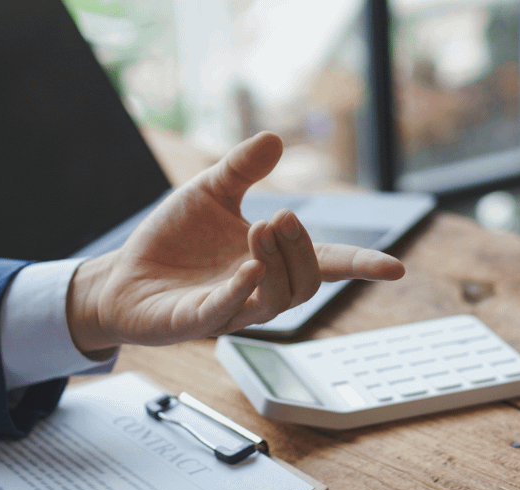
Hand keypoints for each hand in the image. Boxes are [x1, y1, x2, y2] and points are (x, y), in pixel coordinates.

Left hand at [66, 131, 405, 351]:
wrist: (123, 276)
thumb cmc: (173, 240)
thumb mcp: (209, 192)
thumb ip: (242, 169)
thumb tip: (274, 139)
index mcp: (271, 260)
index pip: (326, 264)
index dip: (360, 266)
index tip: (396, 268)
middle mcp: (259, 291)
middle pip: (306, 282)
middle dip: (303, 247)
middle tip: (281, 214)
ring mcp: (231, 310)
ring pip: (277, 301)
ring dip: (278, 263)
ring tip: (261, 227)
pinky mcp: (196, 322)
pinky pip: (227, 312)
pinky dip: (241, 290)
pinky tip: (246, 268)